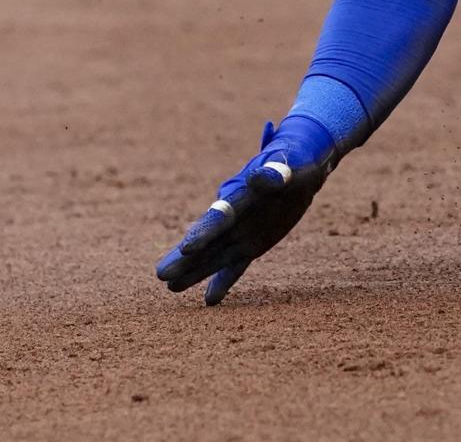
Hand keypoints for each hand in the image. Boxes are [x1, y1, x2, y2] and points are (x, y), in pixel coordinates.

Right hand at [156, 116, 338, 304]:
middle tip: (161, 274)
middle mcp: (235, 217)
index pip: (219, 218)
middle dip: (185, 258)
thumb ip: (274, 174)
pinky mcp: (253, 245)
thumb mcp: (289, 166)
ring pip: (214, 256)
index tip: (187, 248)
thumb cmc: (294, 161)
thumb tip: (261, 178)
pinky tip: (209, 300)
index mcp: (240, 196)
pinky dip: (223, 282)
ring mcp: (242, 232)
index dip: (204, 233)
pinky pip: (236, 266)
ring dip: (194, 271)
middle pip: (207, 240)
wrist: (300, 166)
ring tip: (169, 286)